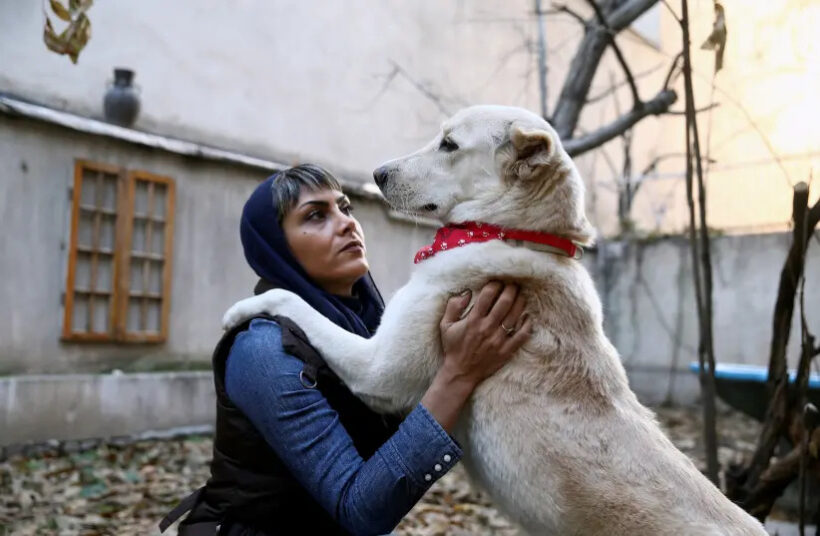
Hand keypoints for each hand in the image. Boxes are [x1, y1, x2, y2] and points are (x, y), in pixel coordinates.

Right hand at [420, 282, 531, 431]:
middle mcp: (487, 328)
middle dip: (511, 289)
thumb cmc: (453, 347)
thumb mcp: (445, 325)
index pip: (487, 296)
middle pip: (504, 303)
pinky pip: (521, 335)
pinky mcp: (506, 351)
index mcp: (473, 320)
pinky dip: (527, 325)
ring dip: (520, 302)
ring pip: (514, 316)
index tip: (498, 280)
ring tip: (521, 295)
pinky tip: (528, 316)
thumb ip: (453, 306)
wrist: (461, 373)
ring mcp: (498, 340)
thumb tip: (466, 292)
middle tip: (513, 283)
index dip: (495, 285)